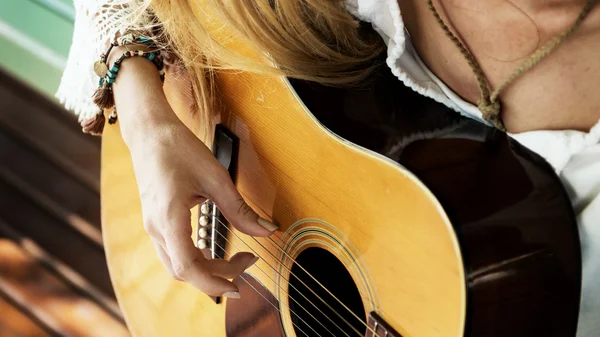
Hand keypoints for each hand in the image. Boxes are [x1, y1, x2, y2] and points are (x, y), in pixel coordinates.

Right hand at [112, 57, 277, 297]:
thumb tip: (267, 231)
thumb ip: (240, 210)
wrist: (150, 133)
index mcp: (169, 218)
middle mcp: (156, 228)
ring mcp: (152, 226)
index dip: (213, 283)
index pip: (188, 268)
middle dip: (218, 274)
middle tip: (249, 261)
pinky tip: (210, 249)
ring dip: (207, 268)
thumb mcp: (216, 178)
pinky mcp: (155, 222)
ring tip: (235, 258)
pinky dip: (194, 258)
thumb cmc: (179, 149)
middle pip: (184, 271)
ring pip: (177, 264)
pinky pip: (173, 252)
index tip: (238, 287)